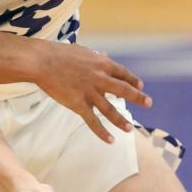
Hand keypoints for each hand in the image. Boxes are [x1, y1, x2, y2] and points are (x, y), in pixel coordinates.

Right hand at [33, 41, 149, 142]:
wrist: (42, 62)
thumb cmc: (59, 54)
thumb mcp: (82, 51)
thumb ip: (95, 56)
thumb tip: (104, 55)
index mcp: (101, 64)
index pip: (122, 73)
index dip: (132, 80)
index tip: (140, 86)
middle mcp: (99, 78)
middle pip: (123, 90)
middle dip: (137, 97)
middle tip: (148, 103)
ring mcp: (90, 93)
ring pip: (110, 110)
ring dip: (121, 120)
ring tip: (130, 129)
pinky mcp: (78, 104)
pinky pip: (93, 121)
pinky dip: (102, 132)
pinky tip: (110, 140)